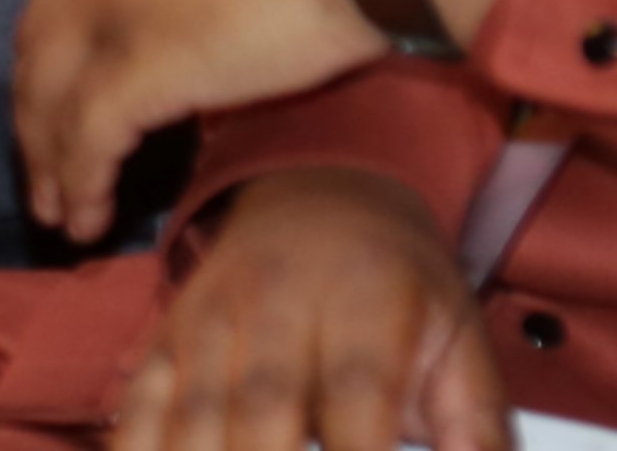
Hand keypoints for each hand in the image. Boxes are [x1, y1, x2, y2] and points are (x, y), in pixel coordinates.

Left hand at [23, 0, 507, 245]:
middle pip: (45, 30)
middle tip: (45, 155)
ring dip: (47, 155)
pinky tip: (85, 221)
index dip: (72, 33)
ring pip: (50, 89)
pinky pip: (86, 136)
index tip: (76, 77)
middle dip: (38, 98)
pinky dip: (78, 183)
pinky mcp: (140, 64)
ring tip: (55, 210)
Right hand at [107, 168, 505, 450]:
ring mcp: (211, 320)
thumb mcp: (459, 339)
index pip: (359, 398)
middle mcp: (280, 304)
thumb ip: (479, 430)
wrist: (322, 190)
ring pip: (193, 419)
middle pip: (264, 412)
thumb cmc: (402, 287)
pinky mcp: (164, 337)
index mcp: (367, 304)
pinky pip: (137, 410)